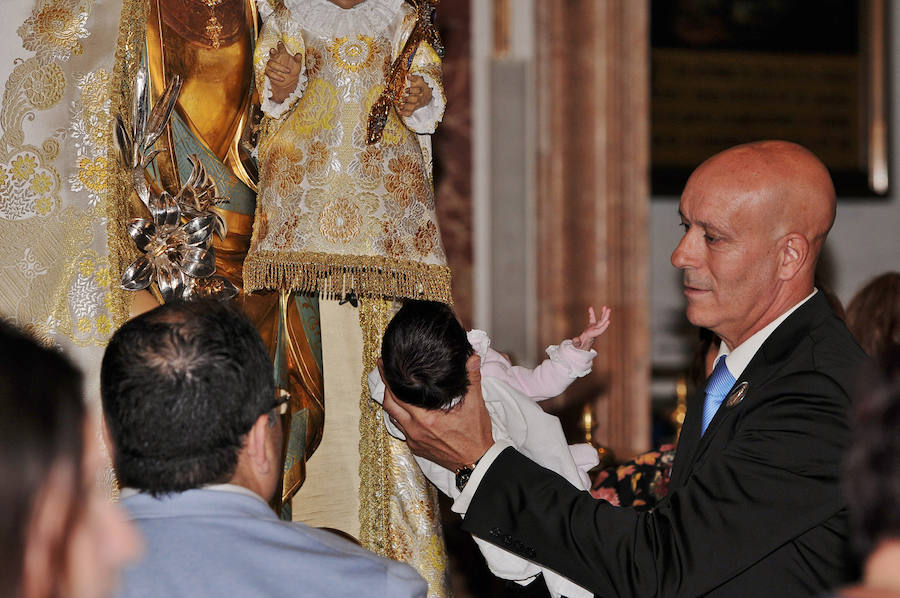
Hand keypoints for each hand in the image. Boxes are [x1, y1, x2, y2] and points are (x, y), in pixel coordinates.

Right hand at [265, 42, 303, 103]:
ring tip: (288, 71)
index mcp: (282, 55)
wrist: (289, 81)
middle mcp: (275, 59)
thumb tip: (299, 55)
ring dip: (279, 67)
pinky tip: (283, 79)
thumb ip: (297, 60)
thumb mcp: (297, 65)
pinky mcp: (269, 72)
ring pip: (271, 63)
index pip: (280, 49)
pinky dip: (276, 76)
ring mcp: (271, 65)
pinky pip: (270, 73)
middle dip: (272, 52)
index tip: (280, 43)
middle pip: (272, 54)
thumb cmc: (292, 70)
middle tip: (273, 50)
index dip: (280, 46)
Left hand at [380, 354, 492, 470]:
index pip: (397, 395)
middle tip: (384, 373)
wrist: (476, 463)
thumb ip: (472, 379)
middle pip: (390, 406)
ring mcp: (414, 441)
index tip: (383, 365)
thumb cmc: (475, 436)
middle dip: (385, 388)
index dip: (388, 379)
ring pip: (394, 418)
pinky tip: (406, 410)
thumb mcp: (476, 405)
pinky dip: (400, 417)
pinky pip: (402, 430)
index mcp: (426, 418)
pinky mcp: (417, 448)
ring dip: (392, 404)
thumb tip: (472, 359)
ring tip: (392, 389)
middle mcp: (415, 430)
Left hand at [398, 75, 431, 116]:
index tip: (406, 90)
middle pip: (416, 100)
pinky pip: (411, 112)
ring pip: (413, 107)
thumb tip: (408, 75)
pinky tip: (401, 113)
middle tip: (403, 99)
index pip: (418, 91)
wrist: (428, 94)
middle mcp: (420, 98)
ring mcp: (417, 104)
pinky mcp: (415, 108)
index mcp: (421, 90)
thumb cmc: (421, 85)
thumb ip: (413, 77)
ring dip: (407, 107)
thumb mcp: (418, 79)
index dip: (412, 91)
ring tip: (400, 106)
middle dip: (409, 99)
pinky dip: (406, 114)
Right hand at [571, 305, 610, 349]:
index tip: (608, 321)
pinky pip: (592, 318)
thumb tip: (574, 340)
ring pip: (600, 320)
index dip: (604, 326)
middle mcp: (595, 330)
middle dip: (606, 316)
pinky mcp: (591, 326)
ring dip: (603, 313)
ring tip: (605, 307)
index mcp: (593, 334)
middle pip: (602, 323)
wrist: (582, 346)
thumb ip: (577, 342)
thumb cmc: (580, 346)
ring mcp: (594, 328)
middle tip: (608, 310)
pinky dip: (591, 313)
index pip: (600, 330)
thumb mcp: (578, 344)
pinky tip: (590, 308)